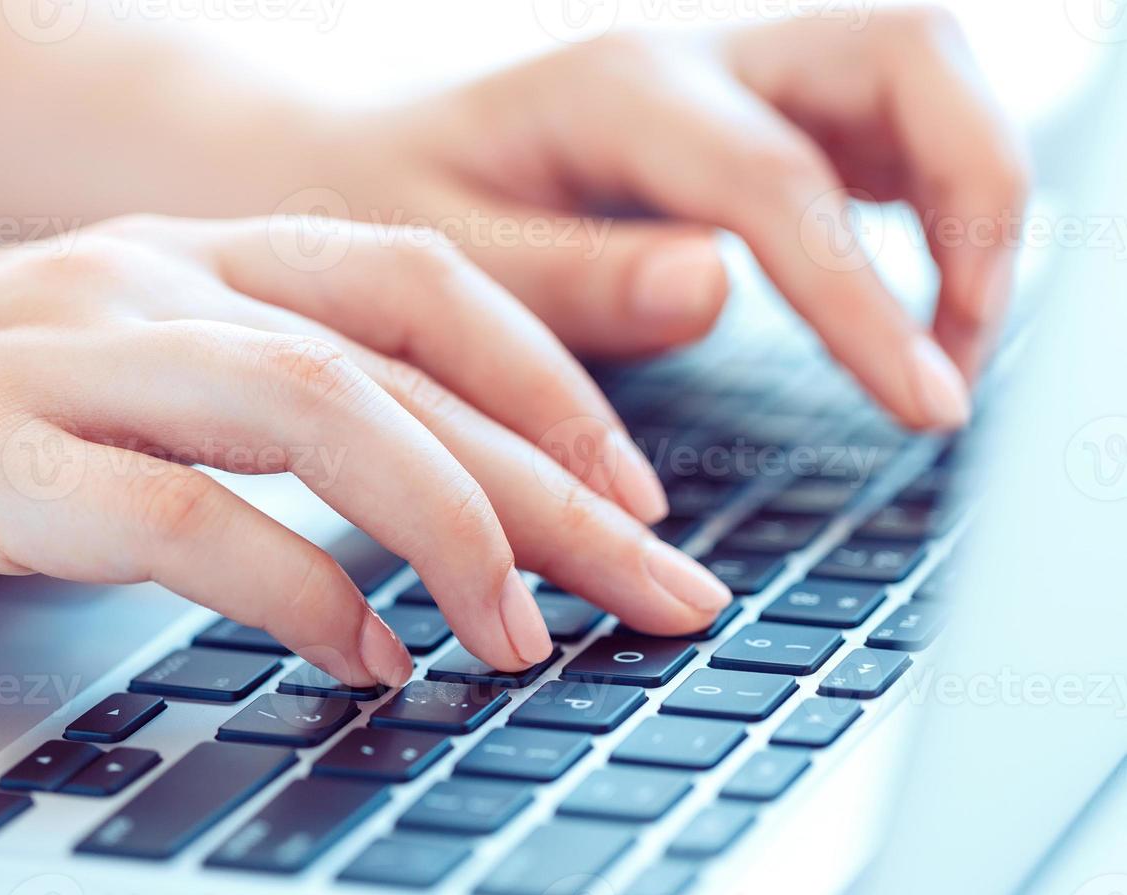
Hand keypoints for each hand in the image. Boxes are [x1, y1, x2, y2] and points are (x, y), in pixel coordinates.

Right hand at [0, 216, 729, 676]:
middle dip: (558, 486)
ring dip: (450, 530)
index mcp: (179, 257)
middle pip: (404, 362)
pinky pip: (175, 512)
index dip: (555, 386)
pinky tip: (358, 663)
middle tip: (662, 594)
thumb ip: (245, 430)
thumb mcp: (103, 404)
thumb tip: (409, 537)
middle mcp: (133, 279)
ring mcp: (49, 354)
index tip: (639, 498)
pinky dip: (292, 590)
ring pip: (313, 407)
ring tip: (523, 643)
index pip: (421, 288)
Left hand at [317, 7, 1028, 428]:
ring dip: (972, 196)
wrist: (353, 162)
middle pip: (907, 53)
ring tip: (951, 340)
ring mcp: (730, 73)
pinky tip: (909, 290)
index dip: (866, 297)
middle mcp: (692, 56)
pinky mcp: (748, 111)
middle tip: (959, 353)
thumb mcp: (440, 260)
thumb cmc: (381, 213)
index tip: (925, 405)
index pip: (779, 181)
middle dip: (978, 197)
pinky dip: (930, 198)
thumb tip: (715, 290)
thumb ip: (570, 279)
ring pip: (917, 75)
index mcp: (613, 93)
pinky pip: (883, 121)